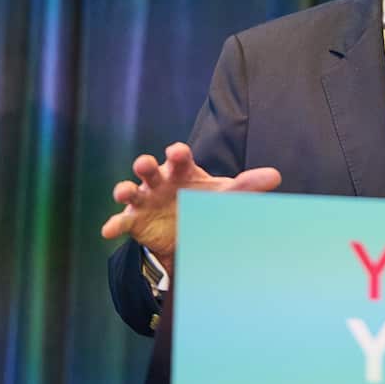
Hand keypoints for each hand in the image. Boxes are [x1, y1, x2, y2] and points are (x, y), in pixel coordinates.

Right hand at [100, 142, 281, 272]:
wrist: (187, 226)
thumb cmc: (205, 200)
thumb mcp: (225, 193)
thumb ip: (248, 185)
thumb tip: (277, 176)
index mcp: (181, 170)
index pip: (178, 157)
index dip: (177, 153)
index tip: (177, 152)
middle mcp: (160, 181)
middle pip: (148, 168)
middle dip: (145, 165)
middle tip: (144, 164)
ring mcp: (144, 199)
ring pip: (130, 190)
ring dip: (124, 189)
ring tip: (123, 191)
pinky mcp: (134, 220)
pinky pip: (120, 222)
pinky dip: (113, 225)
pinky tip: (107, 231)